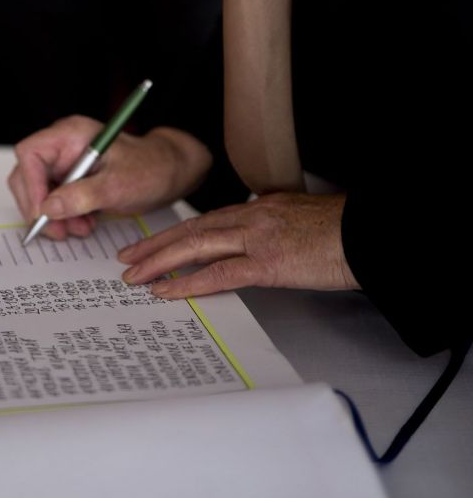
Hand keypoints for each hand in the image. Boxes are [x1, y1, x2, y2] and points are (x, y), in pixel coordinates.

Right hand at [8, 115, 212, 240]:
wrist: (169, 173)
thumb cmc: (149, 169)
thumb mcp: (117, 185)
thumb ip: (82, 195)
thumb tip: (47, 208)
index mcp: (71, 134)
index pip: (30, 153)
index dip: (30, 184)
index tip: (42, 213)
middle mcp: (63, 145)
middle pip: (27, 174)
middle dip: (40, 206)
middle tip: (58, 231)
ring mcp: (66, 162)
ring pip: (38, 191)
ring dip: (53, 215)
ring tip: (78, 230)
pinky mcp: (71, 178)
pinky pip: (53, 199)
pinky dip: (62, 216)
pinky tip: (82, 224)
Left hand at [118, 193, 359, 297]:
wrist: (369, 235)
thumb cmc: (344, 233)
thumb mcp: (301, 222)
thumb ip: (273, 228)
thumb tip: (258, 244)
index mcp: (260, 207)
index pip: (208, 220)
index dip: (177, 232)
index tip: (156, 243)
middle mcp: (252, 216)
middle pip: (192, 229)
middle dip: (156, 244)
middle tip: (128, 259)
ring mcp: (257, 237)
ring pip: (195, 245)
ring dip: (159, 261)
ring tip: (134, 276)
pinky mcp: (268, 263)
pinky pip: (218, 273)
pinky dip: (188, 281)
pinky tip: (166, 290)